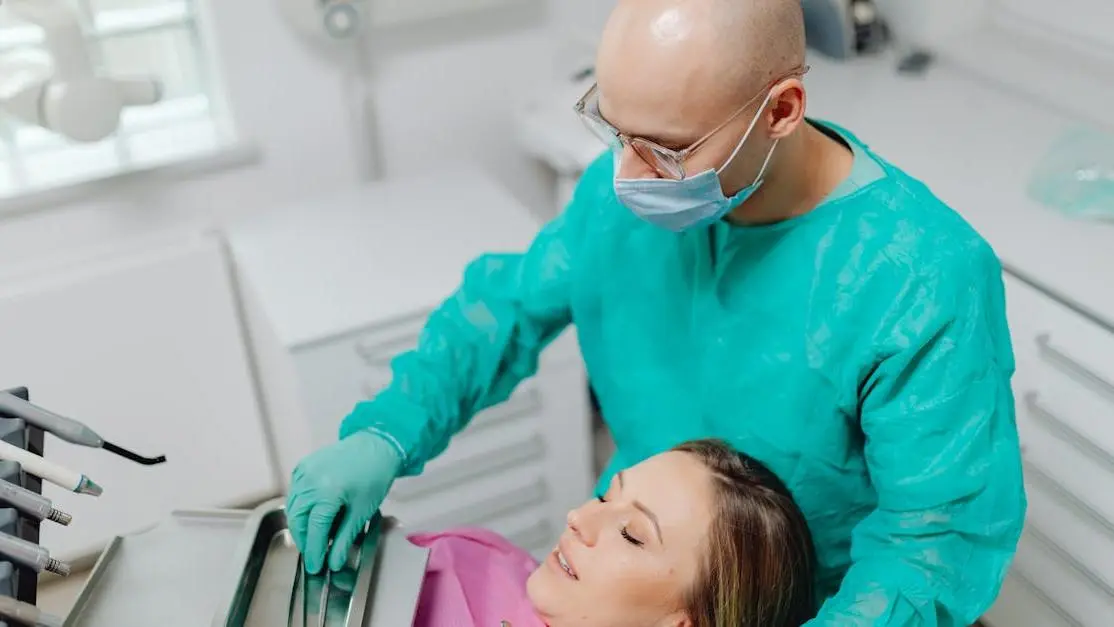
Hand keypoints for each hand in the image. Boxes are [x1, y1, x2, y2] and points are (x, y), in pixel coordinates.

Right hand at [286, 431, 402, 573]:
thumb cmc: (374, 476)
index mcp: (327, 492)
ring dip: (300, 526)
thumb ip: (344, 538)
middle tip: (314, 554)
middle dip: (304, 541)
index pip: (315, 530)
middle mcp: (310, 481)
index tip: (316, 567)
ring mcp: (304, 472)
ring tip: (314, 538)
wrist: (376, 446)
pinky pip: (295, 493)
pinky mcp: (303, 467)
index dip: (314, 551)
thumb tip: (334, 562)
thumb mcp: (362, 511)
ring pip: (293, 507)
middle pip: (298, 520)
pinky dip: (300, 508)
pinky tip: (312, 516)